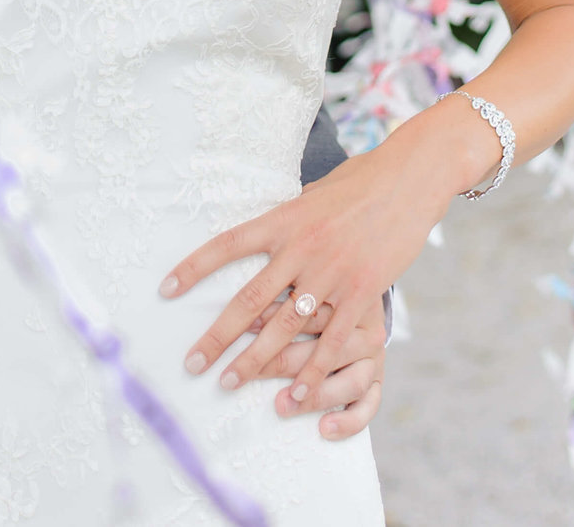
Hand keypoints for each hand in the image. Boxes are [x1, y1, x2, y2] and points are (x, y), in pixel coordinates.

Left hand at [160, 140, 440, 409]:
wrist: (408, 179)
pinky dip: (311, 370)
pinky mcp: (363, 291)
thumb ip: (286, 222)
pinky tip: (293, 394)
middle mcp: (301, 247)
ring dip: (255, 360)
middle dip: (217, 334)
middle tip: (192, 364)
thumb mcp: (311, 195)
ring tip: (229, 384)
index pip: (227, 245)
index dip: (194, 268)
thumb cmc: (358, 183)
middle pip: (250, 298)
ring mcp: (332, 271)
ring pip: (285, 326)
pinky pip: (332, 339)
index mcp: (282, 219)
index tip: (165, 290)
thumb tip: (262, 236)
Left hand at [245, 293, 385, 439]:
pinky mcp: (377, 380)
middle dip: (283, 363)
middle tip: (247, 374)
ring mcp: (373, 357)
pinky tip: (324, 428)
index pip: (308, 311)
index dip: (271, 317)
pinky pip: (369, 405)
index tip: (244, 327)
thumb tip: (244, 303)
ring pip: (350, 381)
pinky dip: (349, 420)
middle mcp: (363, 329)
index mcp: (346, 300)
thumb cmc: (324, 288)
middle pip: (325, 349)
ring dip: (315, 396)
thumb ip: (280, 287)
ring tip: (282, 405)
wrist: (369, 287)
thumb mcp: (309, 277)